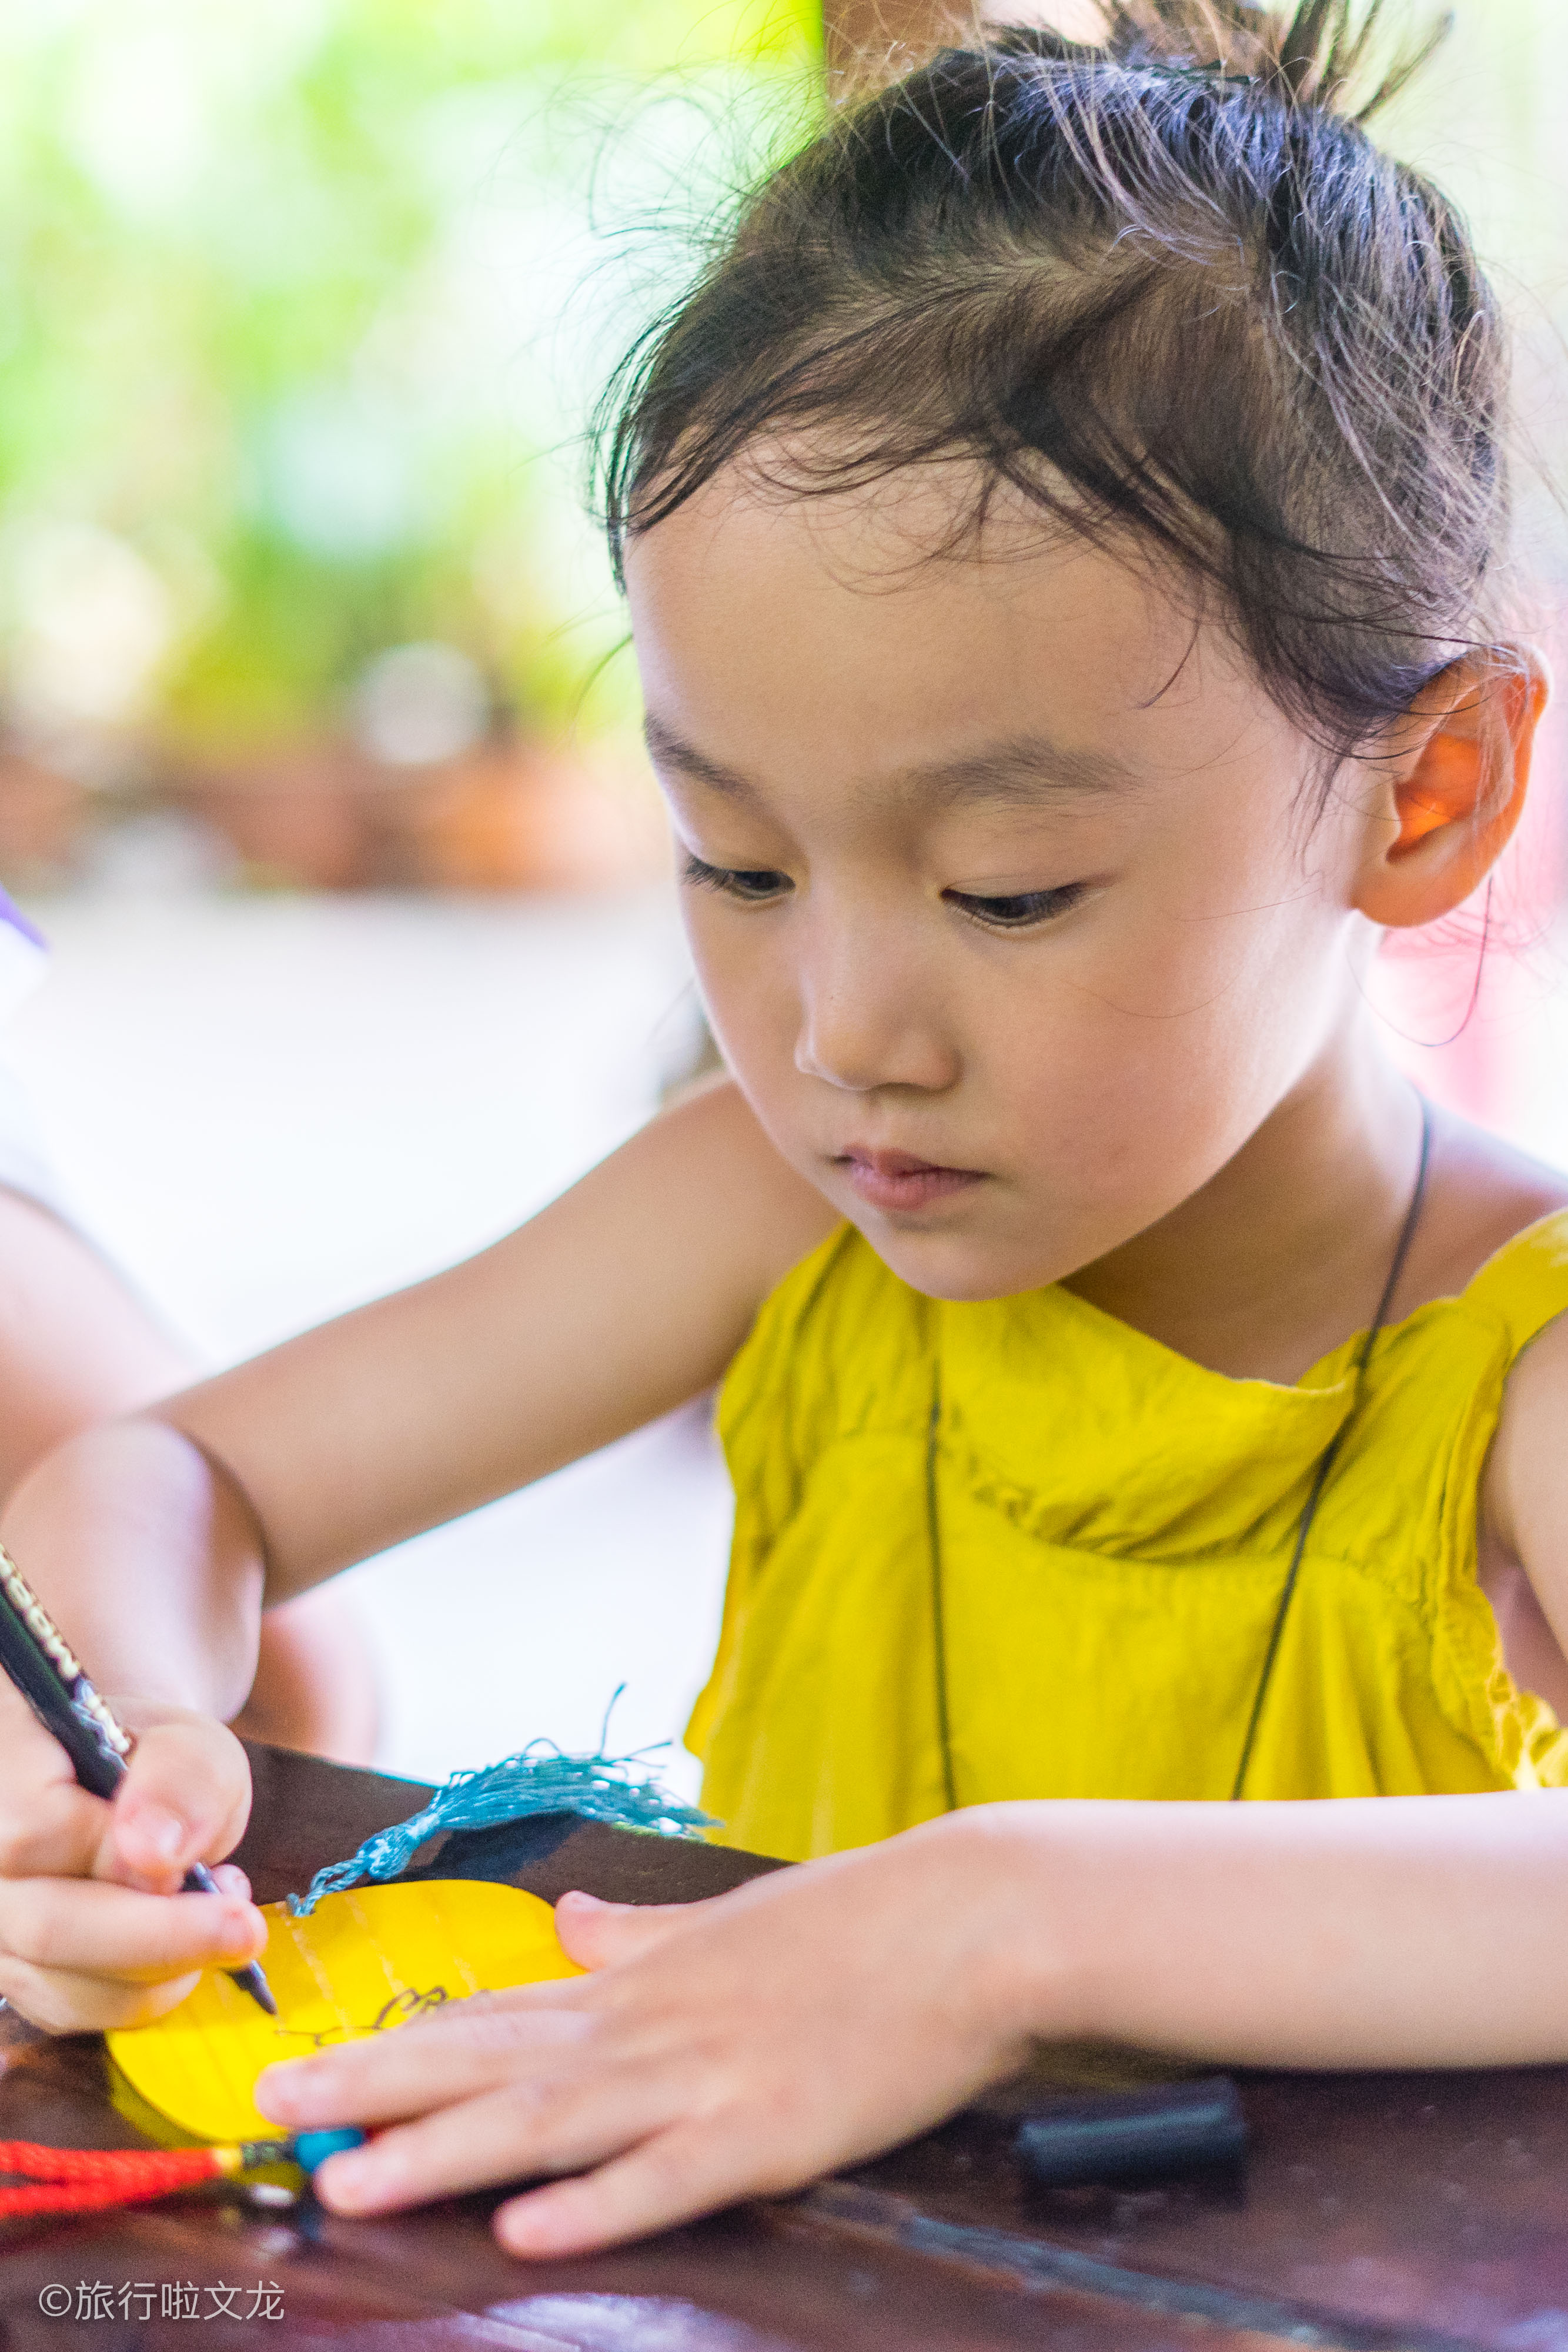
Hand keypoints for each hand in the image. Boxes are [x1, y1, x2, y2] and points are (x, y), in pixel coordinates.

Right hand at [0, 1680, 265, 2031]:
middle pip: (45, 1927)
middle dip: (162, 1936)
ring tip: (217, 1912)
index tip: (200, 1860)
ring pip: (62, 1985)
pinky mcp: (11, 1973)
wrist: (122, 1789)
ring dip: (161, 1965)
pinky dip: (143, 1989)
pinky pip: (73, 2010)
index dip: (118, 1854)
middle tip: (246, 1927)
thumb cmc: (154, 1761)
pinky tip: (179, 1941)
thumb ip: (182, 1779)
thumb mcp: (192, 1743)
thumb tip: (151, 1851)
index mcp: (4, 1763)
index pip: (33, 1829)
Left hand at [256, 1813, 1050, 2255]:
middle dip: (371, 2095)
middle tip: (268, 2118)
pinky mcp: (768, 2131)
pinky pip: (666, 2177)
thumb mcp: (732, 1920)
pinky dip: (594, 2203)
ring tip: (348, 2183)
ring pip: (549, 2122)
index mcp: (638, 1985)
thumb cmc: (858, 1923)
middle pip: (488, 2065)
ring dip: (442, 2154)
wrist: (971, 1919)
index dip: (386, 2047)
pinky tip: (525, 2225)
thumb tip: (572, 1920)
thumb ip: (642, 1934)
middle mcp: (649, 2030)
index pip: (489, 2017)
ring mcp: (704, 2081)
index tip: (298, 2066)